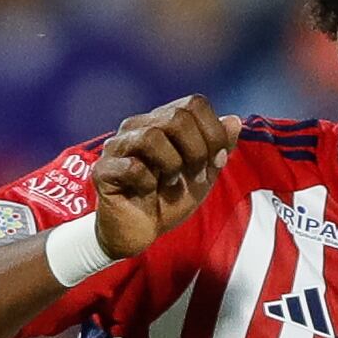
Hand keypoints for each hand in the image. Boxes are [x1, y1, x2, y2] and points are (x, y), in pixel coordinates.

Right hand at [92, 98, 236, 261]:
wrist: (139, 234)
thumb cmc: (168, 201)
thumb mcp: (203, 175)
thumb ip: (219, 148)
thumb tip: (234, 120)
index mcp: (161, 121)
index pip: (193, 103)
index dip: (213, 132)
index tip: (216, 161)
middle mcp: (137, 126)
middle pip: (176, 116)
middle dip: (197, 150)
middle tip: (195, 174)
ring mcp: (117, 146)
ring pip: (152, 136)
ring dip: (172, 165)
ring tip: (171, 183)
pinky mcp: (103, 171)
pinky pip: (132, 167)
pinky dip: (148, 183)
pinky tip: (147, 192)